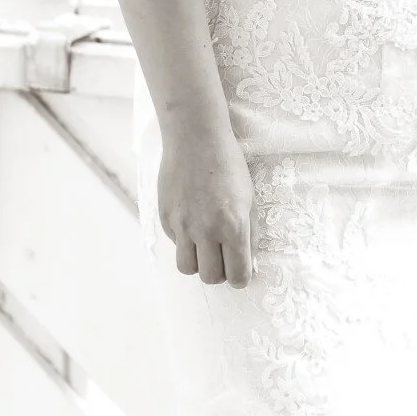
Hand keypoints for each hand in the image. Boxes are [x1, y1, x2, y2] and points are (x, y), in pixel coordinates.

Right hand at [157, 116, 254, 286]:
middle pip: (211, 277)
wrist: (195, 137)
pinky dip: (184, 241)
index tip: (241, 269)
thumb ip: (249, 234)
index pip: (238, 275)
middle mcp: (206, 229)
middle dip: (219, 272)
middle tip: (223, 256)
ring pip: (187, 268)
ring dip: (198, 262)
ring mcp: (182, 225)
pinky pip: (175, 245)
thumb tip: (251, 265)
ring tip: (204, 245)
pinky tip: (192, 220)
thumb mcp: (249, 199)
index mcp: (233, 225)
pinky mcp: (165, 218)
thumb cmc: (229, 165)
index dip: (241, 277)